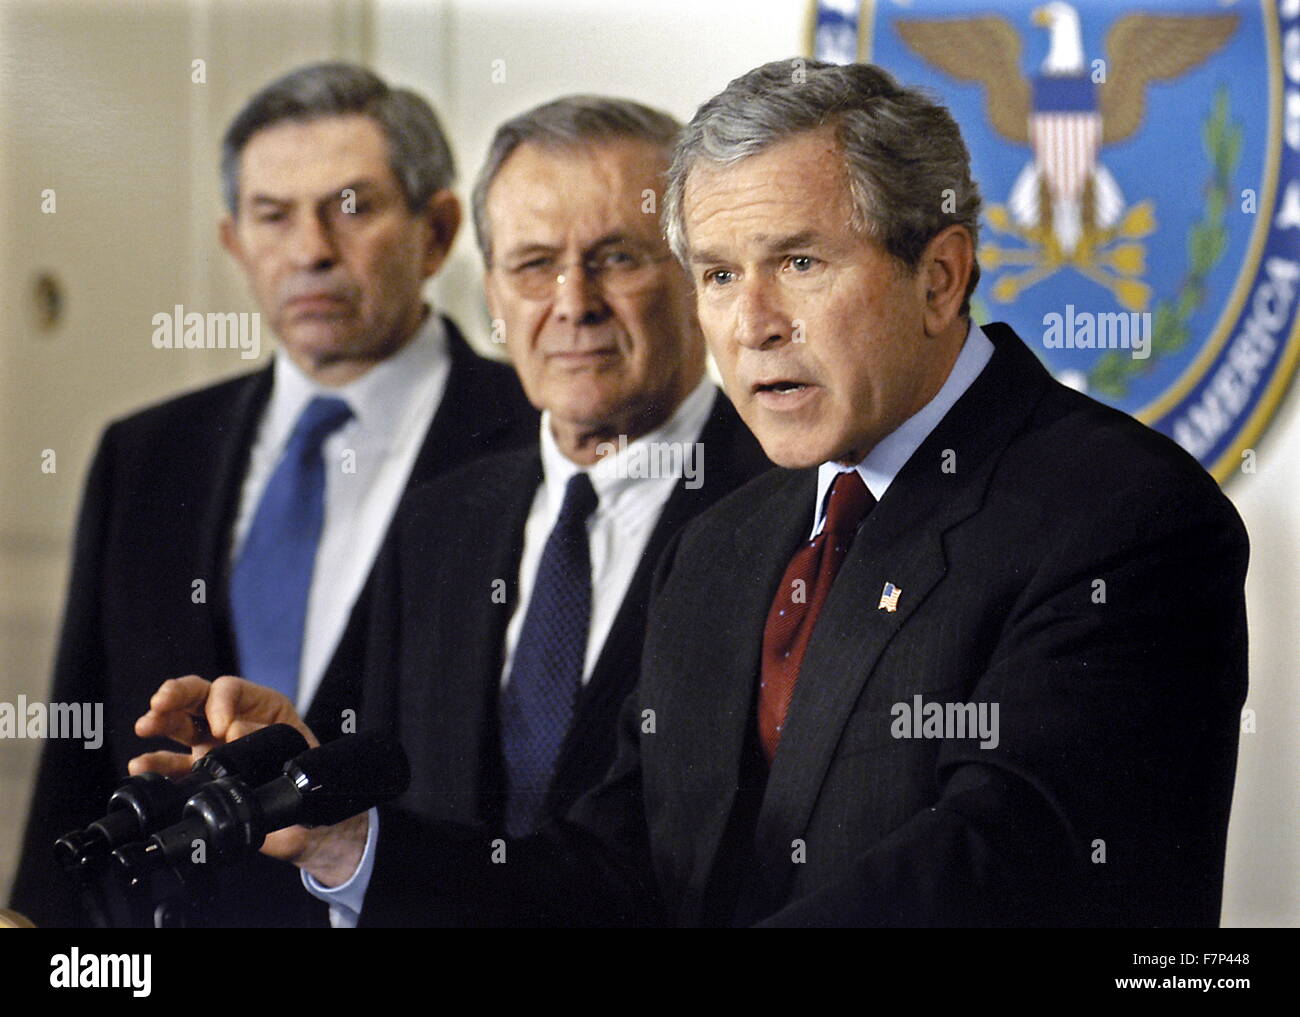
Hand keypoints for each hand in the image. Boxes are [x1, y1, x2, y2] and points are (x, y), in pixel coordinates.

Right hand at [131, 674, 322, 862]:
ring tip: (145, 726)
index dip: (220, 702)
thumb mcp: (302, 756)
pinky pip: (173, 769)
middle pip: (198, 697)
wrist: (312, 828)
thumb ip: (271, 741)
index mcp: (263, 711)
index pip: (231, 690)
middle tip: (161, 702)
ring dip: (159, 722)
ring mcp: (214, 750)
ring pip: (179, 726)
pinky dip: (154, 766)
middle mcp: (233, 724)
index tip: (222, 726)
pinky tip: (140, 766)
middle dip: (177, 695)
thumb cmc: (312, 785)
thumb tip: (234, 730)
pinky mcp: (202, 780)